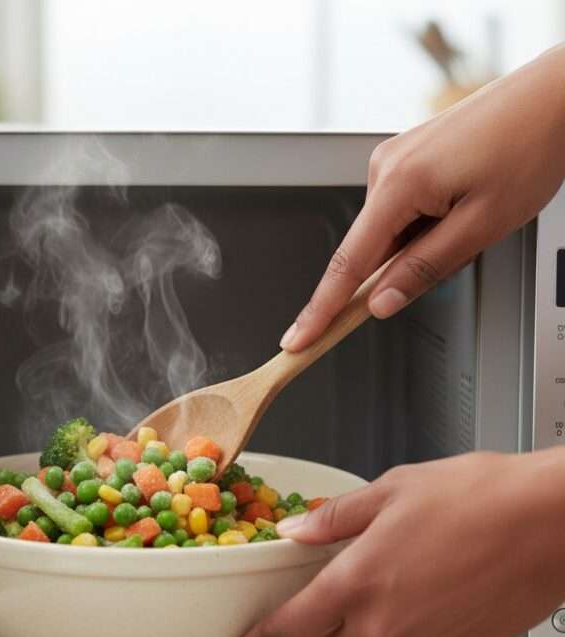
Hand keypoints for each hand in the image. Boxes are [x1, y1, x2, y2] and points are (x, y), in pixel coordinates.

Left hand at [214, 449, 564, 636]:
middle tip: (336, 600)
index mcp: (357, 582)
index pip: (285, 631)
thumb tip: (295, 531)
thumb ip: (333, 519)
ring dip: (367, 635)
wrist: (551, 523)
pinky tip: (433, 596)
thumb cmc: (477, 498)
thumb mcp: (391, 490)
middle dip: (318, 636)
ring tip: (399, 585)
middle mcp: (384, 627)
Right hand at [281, 44, 564, 351]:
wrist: (554, 95)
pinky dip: (424, 222)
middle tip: (460, 247)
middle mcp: (384, 167)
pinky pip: (401, 208)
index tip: (299, 339)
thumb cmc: (529, 147)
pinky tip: (461, 204)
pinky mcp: (406, 157)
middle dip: (404, 265)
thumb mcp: (481, 226)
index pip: (347, 265)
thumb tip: (380, 302)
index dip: (321, 310)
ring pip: (391, 231)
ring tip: (473, 215)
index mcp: (399, 184)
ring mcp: (393, 159)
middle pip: (371, 248)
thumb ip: (424, 269)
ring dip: (422, 241)